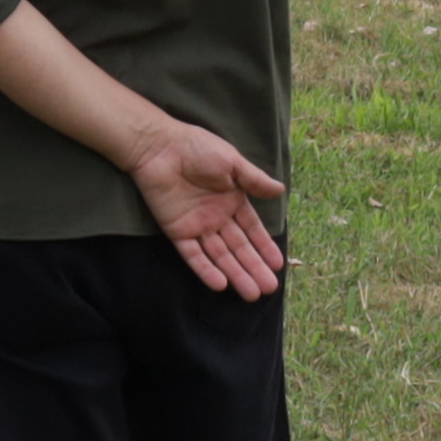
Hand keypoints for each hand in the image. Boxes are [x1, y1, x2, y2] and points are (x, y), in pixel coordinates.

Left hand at [117, 114, 288, 299]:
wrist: (159, 147)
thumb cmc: (197, 148)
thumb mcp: (231, 161)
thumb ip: (253, 180)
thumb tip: (281, 190)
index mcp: (232, 200)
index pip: (252, 230)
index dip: (265, 247)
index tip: (278, 265)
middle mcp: (217, 217)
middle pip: (238, 248)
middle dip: (254, 268)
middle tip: (269, 289)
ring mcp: (197, 226)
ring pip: (219, 255)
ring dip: (235, 274)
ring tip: (252, 294)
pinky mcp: (176, 231)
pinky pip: (193, 255)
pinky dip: (205, 270)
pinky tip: (220, 285)